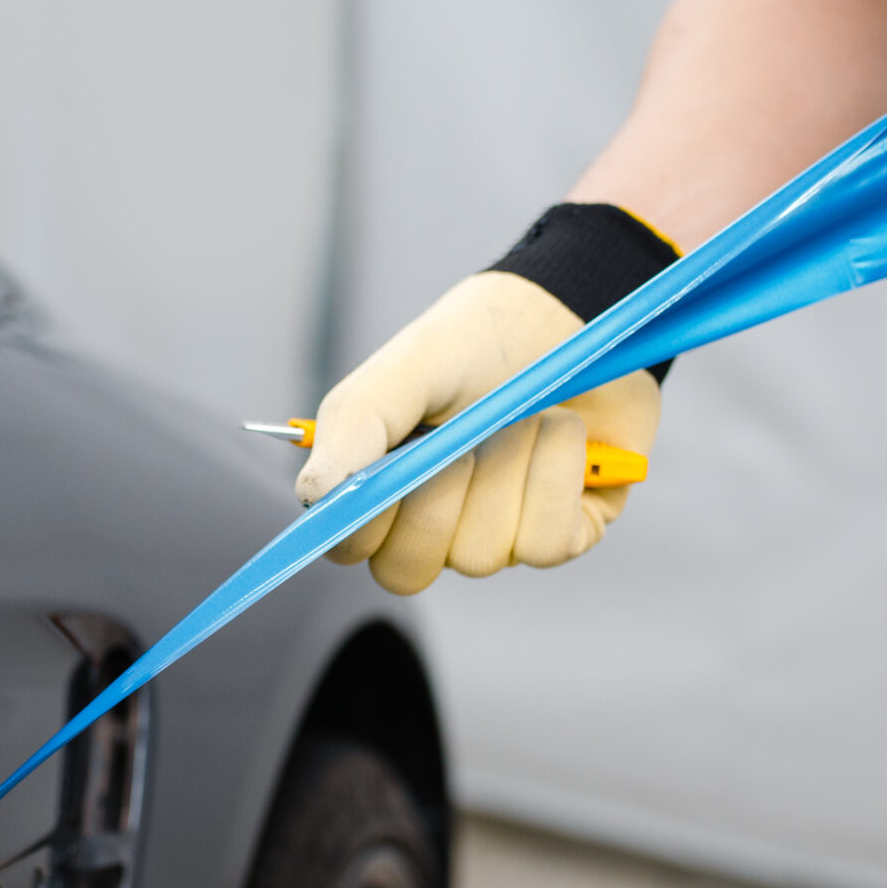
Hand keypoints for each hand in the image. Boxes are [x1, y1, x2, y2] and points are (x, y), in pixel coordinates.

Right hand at [295, 271, 660, 595]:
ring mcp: (498, 535)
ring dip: (504, 472)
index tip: (383, 483)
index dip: (361, 528)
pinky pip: (546, 545)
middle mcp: (437, 523)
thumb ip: (354, 426)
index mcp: (384, 485)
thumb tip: (313, 495)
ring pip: (482, 556)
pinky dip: (554, 479)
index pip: (349, 547)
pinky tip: (561, 434)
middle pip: (408, 571)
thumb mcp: (408, 368)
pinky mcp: (561, 534)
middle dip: (437, 502)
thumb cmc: (482, 342)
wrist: (572, 316)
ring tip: (521, 417)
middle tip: (462, 443)